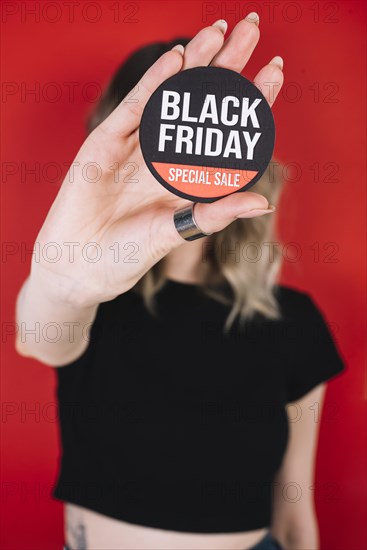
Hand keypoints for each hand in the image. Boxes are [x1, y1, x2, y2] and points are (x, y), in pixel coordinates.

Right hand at [32, 13, 283, 307]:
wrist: (80, 264)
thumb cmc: (127, 256)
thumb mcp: (176, 234)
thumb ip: (215, 214)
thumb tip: (263, 202)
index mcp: (188, 178)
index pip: (226, 131)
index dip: (250, 103)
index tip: (275, 71)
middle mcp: (166, 157)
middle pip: (202, 104)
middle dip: (227, 66)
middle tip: (251, 28)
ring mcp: (137, 146)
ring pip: (171, 97)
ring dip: (195, 63)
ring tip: (219, 30)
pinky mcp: (107, 142)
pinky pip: (136, 107)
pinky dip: (156, 83)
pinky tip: (178, 59)